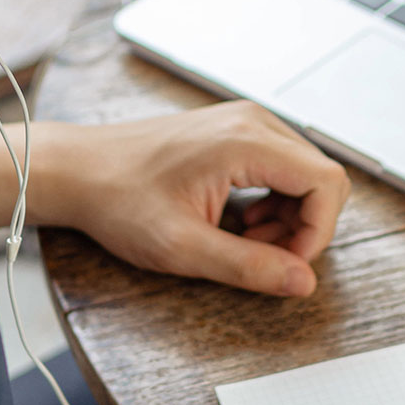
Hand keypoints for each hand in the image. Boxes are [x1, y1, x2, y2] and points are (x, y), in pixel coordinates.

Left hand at [36, 101, 351, 295]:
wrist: (77, 170)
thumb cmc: (118, 200)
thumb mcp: (182, 248)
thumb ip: (248, 267)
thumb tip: (302, 282)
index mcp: (246, 142)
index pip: (327, 183)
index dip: (318, 233)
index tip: (285, 265)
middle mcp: (252, 122)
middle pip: (320, 178)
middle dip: (303, 227)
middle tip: (259, 257)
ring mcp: (244, 123)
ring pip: (303, 174)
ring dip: (288, 218)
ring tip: (243, 242)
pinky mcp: (234, 132)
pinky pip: (280, 167)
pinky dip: (272, 202)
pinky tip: (239, 223)